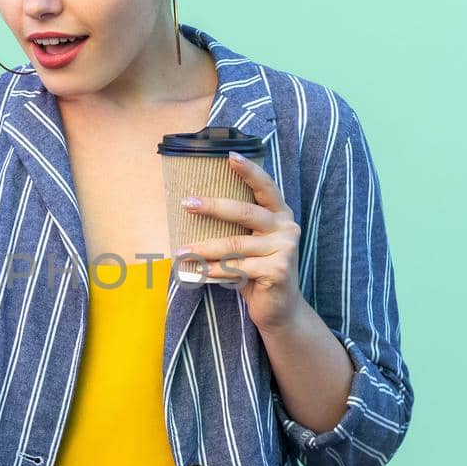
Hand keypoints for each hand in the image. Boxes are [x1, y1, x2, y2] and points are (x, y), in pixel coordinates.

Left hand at [173, 150, 305, 335]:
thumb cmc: (256, 272)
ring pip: (235, 245)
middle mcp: (286, 227)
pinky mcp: (278, 271)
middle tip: (187, 203)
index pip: (266, 187)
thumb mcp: (249, 244)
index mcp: (280, 214)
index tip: (230, 156)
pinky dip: (213, 271)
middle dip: (213, 206)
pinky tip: (196, 273)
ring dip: (203, 249)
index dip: (249, 171)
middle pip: (245, 212)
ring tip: (180, 252)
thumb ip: (235, 228)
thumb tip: (193, 209)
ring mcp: (284, 249)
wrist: (280, 309)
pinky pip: (236, 269)